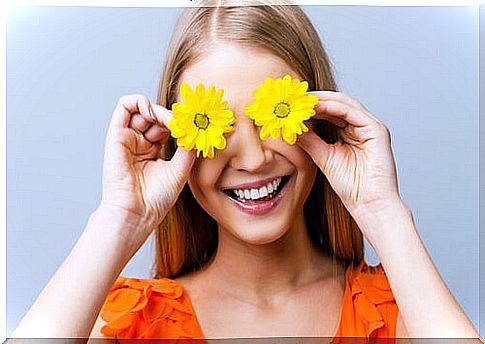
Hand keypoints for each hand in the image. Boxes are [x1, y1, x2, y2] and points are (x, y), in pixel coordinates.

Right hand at [100, 94, 194, 236]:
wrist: (137, 213)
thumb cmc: (156, 198)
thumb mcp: (181, 168)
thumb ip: (188, 146)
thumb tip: (196, 126)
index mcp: (152, 151)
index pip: (167, 126)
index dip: (181, 124)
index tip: (196, 127)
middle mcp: (139, 143)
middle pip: (157, 116)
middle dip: (173, 117)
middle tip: (186, 124)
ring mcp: (128, 138)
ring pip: (143, 108)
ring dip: (161, 110)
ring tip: (172, 122)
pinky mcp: (116, 134)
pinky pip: (125, 105)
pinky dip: (141, 101)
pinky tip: (156, 114)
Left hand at [297, 91, 400, 218]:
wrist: (369, 205)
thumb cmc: (351, 187)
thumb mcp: (322, 157)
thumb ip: (308, 140)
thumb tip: (290, 126)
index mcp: (350, 132)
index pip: (329, 110)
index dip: (309, 106)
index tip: (289, 104)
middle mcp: (362, 126)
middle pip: (336, 103)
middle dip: (313, 99)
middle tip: (292, 97)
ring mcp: (371, 126)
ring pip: (343, 103)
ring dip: (320, 100)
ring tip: (300, 100)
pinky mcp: (377, 130)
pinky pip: (352, 112)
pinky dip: (332, 107)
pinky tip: (315, 107)